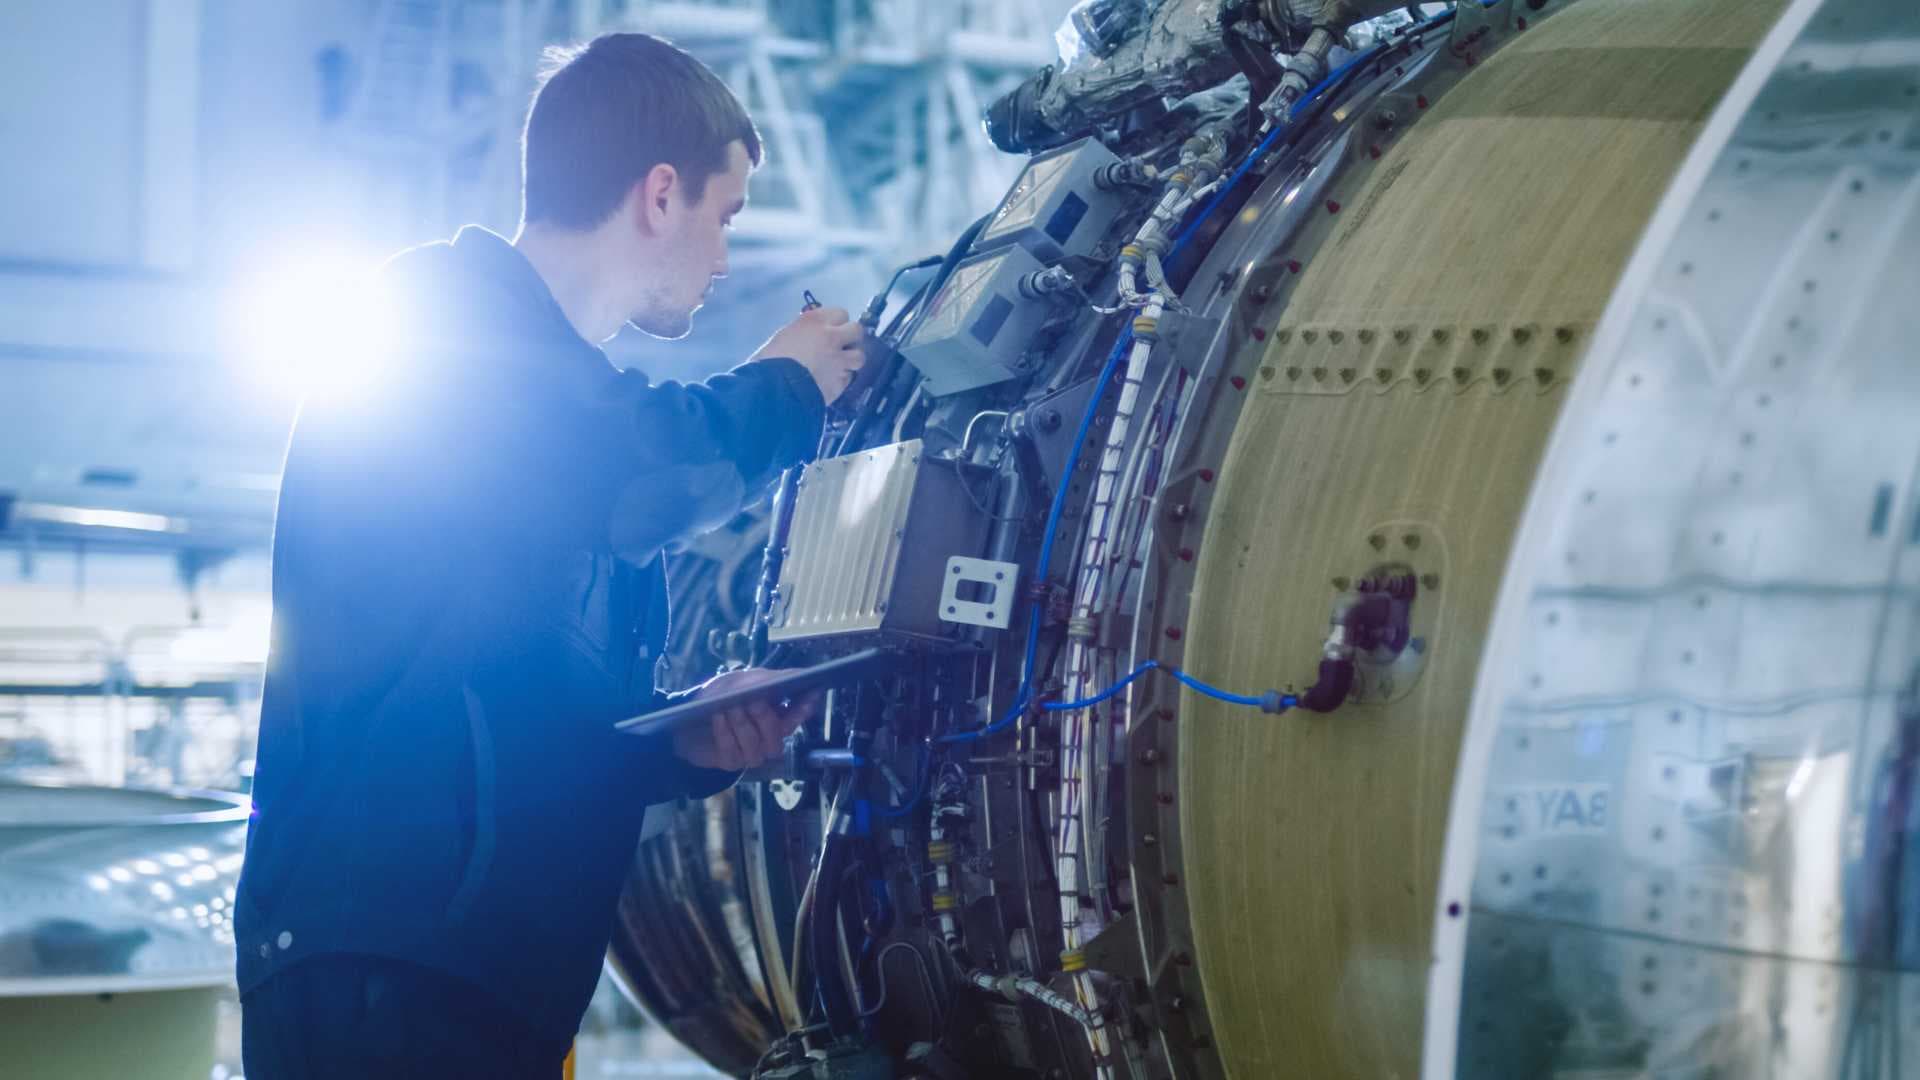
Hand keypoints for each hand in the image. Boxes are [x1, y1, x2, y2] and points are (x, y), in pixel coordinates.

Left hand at [670, 667, 818, 770]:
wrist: (687, 717)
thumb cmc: (721, 696)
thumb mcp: (743, 681)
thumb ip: (770, 680)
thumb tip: (800, 674)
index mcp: (777, 716)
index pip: (798, 715)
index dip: (804, 708)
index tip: (807, 697)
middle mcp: (769, 738)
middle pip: (778, 734)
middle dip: (765, 717)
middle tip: (753, 700)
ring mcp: (751, 753)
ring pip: (756, 745)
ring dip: (741, 723)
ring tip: (729, 707)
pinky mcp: (731, 763)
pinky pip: (733, 751)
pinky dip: (724, 732)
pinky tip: (717, 717)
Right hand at [750, 306, 864, 405]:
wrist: (775, 389)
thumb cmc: (770, 359)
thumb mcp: (785, 336)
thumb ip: (804, 333)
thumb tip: (811, 336)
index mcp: (815, 322)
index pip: (840, 313)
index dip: (836, 322)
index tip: (831, 328)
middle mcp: (832, 338)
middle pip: (857, 330)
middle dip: (851, 338)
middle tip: (841, 346)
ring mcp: (839, 361)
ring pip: (859, 356)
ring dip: (851, 360)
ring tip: (839, 366)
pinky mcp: (840, 383)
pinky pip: (848, 378)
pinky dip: (841, 380)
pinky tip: (830, 383)